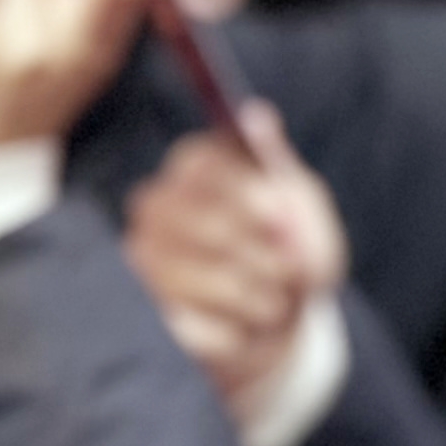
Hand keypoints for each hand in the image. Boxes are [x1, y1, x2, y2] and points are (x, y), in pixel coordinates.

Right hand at [121, 105, 345, 406]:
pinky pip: (192, 323)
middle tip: (287, 270)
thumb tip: (256, 114)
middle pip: (199, 221)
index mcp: (195, 166)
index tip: (280, 217)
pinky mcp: (145, 312)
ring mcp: (143, 258)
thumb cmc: (292, 251)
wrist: (278, 317)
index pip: (198, 164)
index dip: (244, 194)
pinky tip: (242, 327)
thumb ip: (279, 170)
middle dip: (258, 254)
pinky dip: (234, 330)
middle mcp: (157, 205)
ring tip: (274, 303)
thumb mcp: (303, 210)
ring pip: (197, 277)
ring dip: (253, 297)